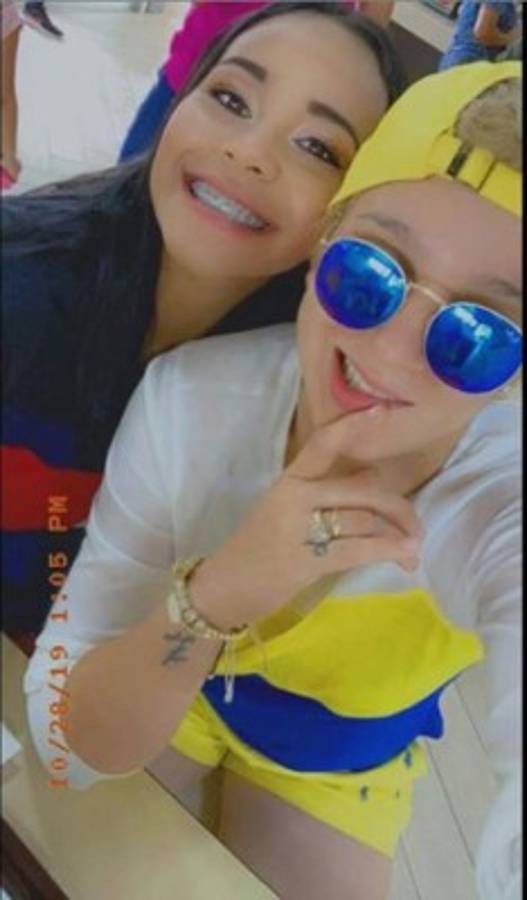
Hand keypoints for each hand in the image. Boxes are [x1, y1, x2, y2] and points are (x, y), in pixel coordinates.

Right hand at [191, 415, 422, 629]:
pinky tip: (404, 556)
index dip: (353, 426)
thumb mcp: (285, 511)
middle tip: (416, 527)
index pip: (322, 444)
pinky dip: (388, 551)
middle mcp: (293, 497)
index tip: (382, 410)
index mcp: (289, 480)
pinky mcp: (303, 560)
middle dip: (399, 508)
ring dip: (399, 535)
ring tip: (414, 548)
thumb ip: (325, 493)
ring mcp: (296, 528)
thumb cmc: (259, 549)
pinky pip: (357, 549)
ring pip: (363, 519)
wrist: (224, 588)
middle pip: (361, 489)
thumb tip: (372, 476)